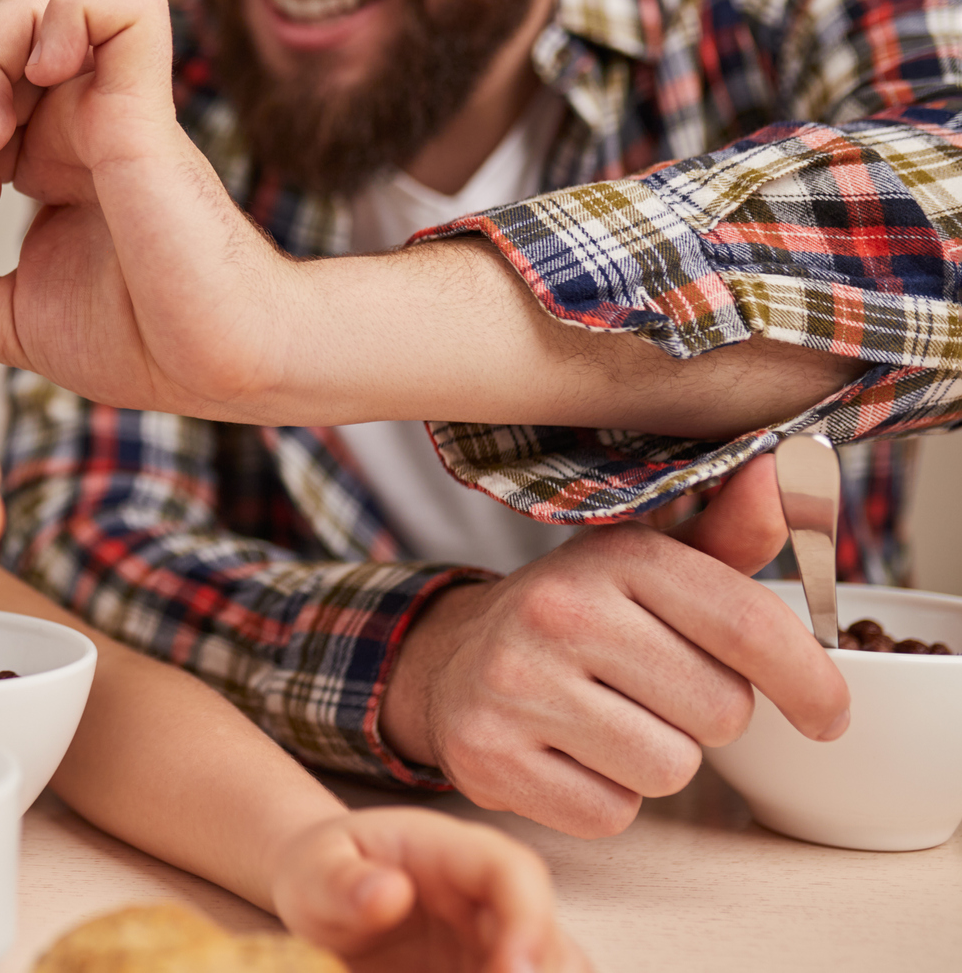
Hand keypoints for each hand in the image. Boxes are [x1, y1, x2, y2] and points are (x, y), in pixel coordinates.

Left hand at [0, 0, 292, 418]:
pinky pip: (116, 4)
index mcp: (46, 163)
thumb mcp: (4, 322)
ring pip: (30, 5)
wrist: (214, 365)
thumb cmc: (143, 342)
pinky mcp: (149, 98)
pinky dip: (65, 21)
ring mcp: (113, 102)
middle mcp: (76, 121)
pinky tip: (45, 84)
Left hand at [272, 807, 588, 972]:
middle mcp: (491, 897)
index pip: (515, 873)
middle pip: (551, 939)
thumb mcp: (313, 872)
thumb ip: (342, 881)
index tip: (512, 972)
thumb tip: (389, 891)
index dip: (529, 922)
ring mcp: (498, 942)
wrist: (325, 893)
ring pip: (556, 971)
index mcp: (453, 851)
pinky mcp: (489, 972)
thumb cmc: (322, 872)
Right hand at [379, 455, 849, 836]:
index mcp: (613, 557)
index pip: (747, 625)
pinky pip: (610, 812)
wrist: (452, 661)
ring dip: (659, 760)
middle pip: (721, 712)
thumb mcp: (650, 565)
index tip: (828, 713)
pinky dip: (605, 798)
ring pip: (669, 770)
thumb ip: (730, 531)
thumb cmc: (578, 618)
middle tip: (658, 693)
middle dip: (708, 716)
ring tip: (614, 723)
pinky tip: (573, 756)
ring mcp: (515, 685)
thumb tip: (787, 468)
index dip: (811, 680)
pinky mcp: (488, 755)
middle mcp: (556, 612)